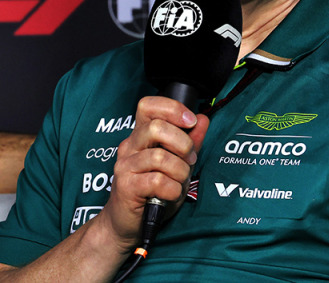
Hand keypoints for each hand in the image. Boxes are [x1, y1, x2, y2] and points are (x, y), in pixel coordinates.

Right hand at [90, 96, 208, 251]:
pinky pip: (158, 181)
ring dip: (180, 171)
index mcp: (141, 135)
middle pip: (156, 127)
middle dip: (183, 143)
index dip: (173, 108)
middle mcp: (130, 146)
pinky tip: (170, 194)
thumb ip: (191, 142)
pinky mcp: (125, 186)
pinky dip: (172, 189)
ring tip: (179, 181)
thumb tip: (203, 119)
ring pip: (160, 157)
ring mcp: (125, 166)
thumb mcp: (178, 164)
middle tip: (189, 158)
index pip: (148, 105)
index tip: (191, 121)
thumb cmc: (154, 191)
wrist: (128, 223)